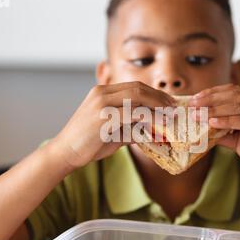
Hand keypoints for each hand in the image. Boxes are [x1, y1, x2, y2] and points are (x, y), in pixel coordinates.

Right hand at [49, 81, 175, 169]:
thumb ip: (131, 126)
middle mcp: (101, 93)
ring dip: (157, 106)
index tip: (169, 102)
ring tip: (171, 115)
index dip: (154, 93)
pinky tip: (159, 125)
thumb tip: (153, 129)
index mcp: (102, 92)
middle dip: (160, 97)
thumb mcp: (113, 131)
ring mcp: (101, 103)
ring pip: (137, 97)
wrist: (65, 153)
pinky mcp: (103, 117)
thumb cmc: (88, 143)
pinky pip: (132, 114)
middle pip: (138, 88)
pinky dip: (149, 118)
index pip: (134, 86)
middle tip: (174, 108)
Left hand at [189, 84, 239, 180]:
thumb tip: (201, 127)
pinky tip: (212, 122)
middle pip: (233, 95)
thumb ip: (222, 130)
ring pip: (238, 106)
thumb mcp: (237, 138)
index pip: (232, 91)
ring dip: (214, 109)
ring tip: (198, 114)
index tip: (194, 99)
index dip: (212, 93)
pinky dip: (227, 121)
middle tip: (192, 104)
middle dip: (210, 99)